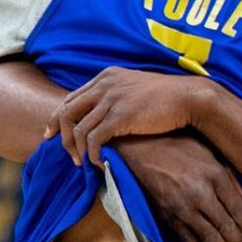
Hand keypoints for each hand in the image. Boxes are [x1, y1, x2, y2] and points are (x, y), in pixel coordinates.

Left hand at [55, 69, 205, 167]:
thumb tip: (107, 117)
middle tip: (68, 156)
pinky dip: (92, 154)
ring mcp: (110, 100)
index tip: (52, 135)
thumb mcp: (135, 89)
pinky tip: (99, 163)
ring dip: (77, 150)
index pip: (71, 98)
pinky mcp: (120, 116)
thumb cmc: (167, 97)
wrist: (188, 97)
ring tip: (83, 164)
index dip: (57, 118)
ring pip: (78, 128)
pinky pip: (94, 139)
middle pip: (67, 112)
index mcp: (105, 77)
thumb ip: (117, 97)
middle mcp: (103, 85)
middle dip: (61, 136)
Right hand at [117, 135, 241, 241]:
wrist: (140, 145)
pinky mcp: (166, 215)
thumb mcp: (209, 150)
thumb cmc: (178, 144)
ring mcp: (182, 206)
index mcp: (214, 174)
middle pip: (225, 225)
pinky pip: (185, 238)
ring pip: (207, 235)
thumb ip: (229, 174)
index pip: (237, 207)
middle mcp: (200, 192)